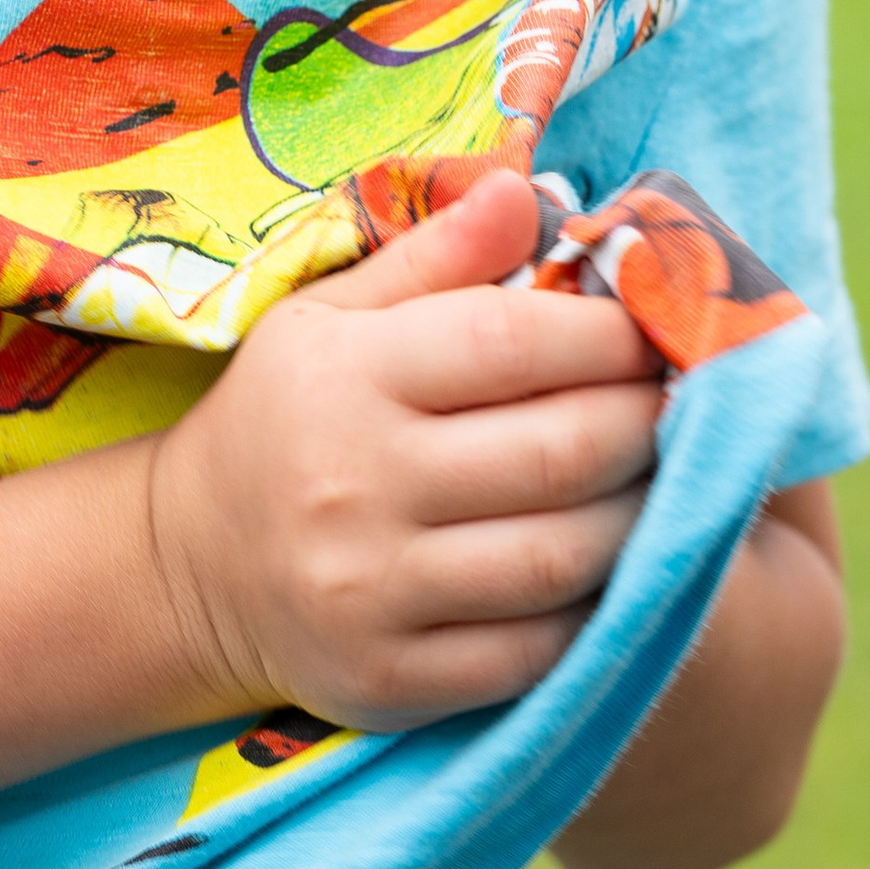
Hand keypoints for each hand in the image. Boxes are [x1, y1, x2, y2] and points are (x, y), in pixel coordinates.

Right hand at [142, 168, 662, 733]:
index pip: (514, 341)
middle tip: (680, 404)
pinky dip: (593, 612)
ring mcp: (372, 590)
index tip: (656, 329)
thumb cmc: (289, 413)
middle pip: (558, 452)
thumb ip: (436, 255)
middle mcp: (356, 483)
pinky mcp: (391, 679)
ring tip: (656, 480)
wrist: (189, 562)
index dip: (610, 334)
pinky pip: (533, 652)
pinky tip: (608, 570)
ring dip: (640, 517)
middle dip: (645, 422)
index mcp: (348, 374)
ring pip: (562, 558)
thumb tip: (527, 189)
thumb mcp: (334, 314)